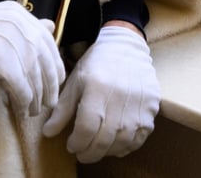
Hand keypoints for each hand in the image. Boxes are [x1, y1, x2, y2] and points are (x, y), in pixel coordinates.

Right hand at [0, 0, 64, 116]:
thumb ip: (24, 25)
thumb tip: (51, 25)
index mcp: (18, 13)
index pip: (46, 40)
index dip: (54, 63)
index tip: (56, 82)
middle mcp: (18, 24)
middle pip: (43, 59)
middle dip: (49, 84)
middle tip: (49, 103)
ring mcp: (11, 42)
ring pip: (34, 76)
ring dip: (36, 97)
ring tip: (34, 111)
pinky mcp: (1, 61)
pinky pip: (21, 87)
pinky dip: (24, 102)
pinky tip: (22, 111)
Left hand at [42, 24, 159, 162]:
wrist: (127, 47)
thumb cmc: (97, 64)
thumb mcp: (75, 82)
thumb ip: (62, 109)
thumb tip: (48, 133)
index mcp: (97, 89)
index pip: (86, 129)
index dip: (76, 143)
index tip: (71, 145)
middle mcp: (120, 98)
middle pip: (104, 139)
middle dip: (89, 153)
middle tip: (82, 153)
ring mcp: (139, 103)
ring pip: (122, 141)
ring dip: (107, 151)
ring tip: (98, 149)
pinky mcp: (152, 107)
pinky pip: (140, 136)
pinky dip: (127, 145)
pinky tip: (116, 143)